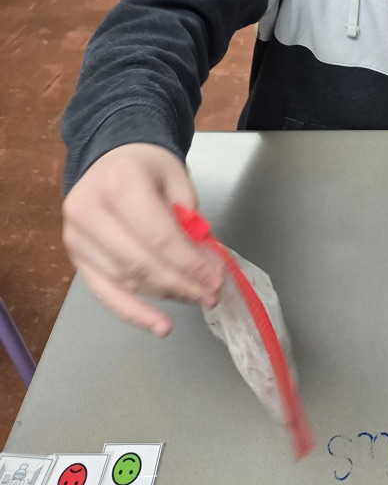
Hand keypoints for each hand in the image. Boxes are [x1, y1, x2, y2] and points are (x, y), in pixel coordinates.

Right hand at [62, 143, 223, 335]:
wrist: (112, 158)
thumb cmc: (147, 167)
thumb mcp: (177, 178)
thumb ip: (190, 219)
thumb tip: (205, 265)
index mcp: (120, 182)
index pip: (159, 236)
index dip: (190, 264)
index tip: (216, 278)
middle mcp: (89, 210)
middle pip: (141, 263)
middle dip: (182, 284)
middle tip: (211, 294)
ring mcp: (76, 236)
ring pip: (126, 280)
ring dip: (165, 296)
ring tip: (196, 299)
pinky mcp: (74, 256)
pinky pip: (105, 293)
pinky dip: (134, 313)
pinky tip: (161, 326)